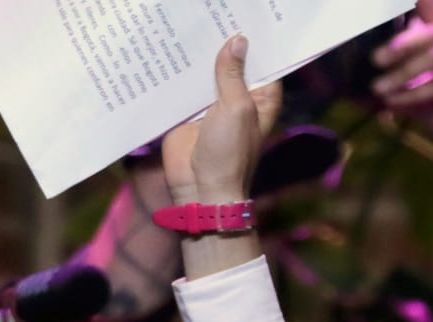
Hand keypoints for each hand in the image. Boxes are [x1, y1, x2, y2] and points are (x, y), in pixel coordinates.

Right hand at [162, 36, 281, 202]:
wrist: (200, 189)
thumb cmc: (229, 154)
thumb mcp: (236, 107)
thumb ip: (232, 74)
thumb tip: (236, 41)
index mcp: (259, 100)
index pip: (262, 65)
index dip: (254, 45)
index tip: (244, 23)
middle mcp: (237, 100)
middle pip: (230, 66)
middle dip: (222, 47)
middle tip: (212, 20)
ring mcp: (211, 107)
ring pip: (205, 75)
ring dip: (198, 59)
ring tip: (190, 30)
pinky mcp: (187, 115)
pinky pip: (182, 89)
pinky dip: (177, 75)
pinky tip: (170, 53)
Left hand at [372, 0, 432, 171]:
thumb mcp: (429, 98)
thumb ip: (407, 86)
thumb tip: (372, 88)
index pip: (432, 8)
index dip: (414, 4)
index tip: (382, 10)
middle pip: (428, 33)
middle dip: (398, 47)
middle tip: (375, 61)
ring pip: (431, 56)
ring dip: (401, 73)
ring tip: (378, 88)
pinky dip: (416, 93)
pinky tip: (395, 102)